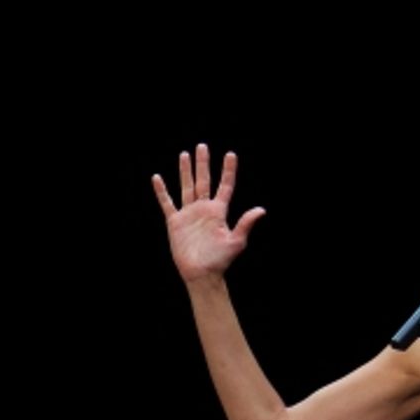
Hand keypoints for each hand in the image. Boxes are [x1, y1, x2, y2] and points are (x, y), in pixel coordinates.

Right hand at [152, 144, 265, 283]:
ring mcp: (189, 214)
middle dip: (203, 164)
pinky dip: (162, 191)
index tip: (230, 154)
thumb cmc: (220, 260)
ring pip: (187, 187)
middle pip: (204, 181)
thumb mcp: (236, 241)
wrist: (201, 273)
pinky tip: (157, 178)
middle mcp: (204, 209)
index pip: (225, 186)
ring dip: (185, 171)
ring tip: (185, 155)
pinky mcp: (175, 222)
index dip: (228, 171)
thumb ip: (245, 223)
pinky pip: (167, 203)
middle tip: (202, 146)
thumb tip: (261, 210)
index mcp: (219, 212)